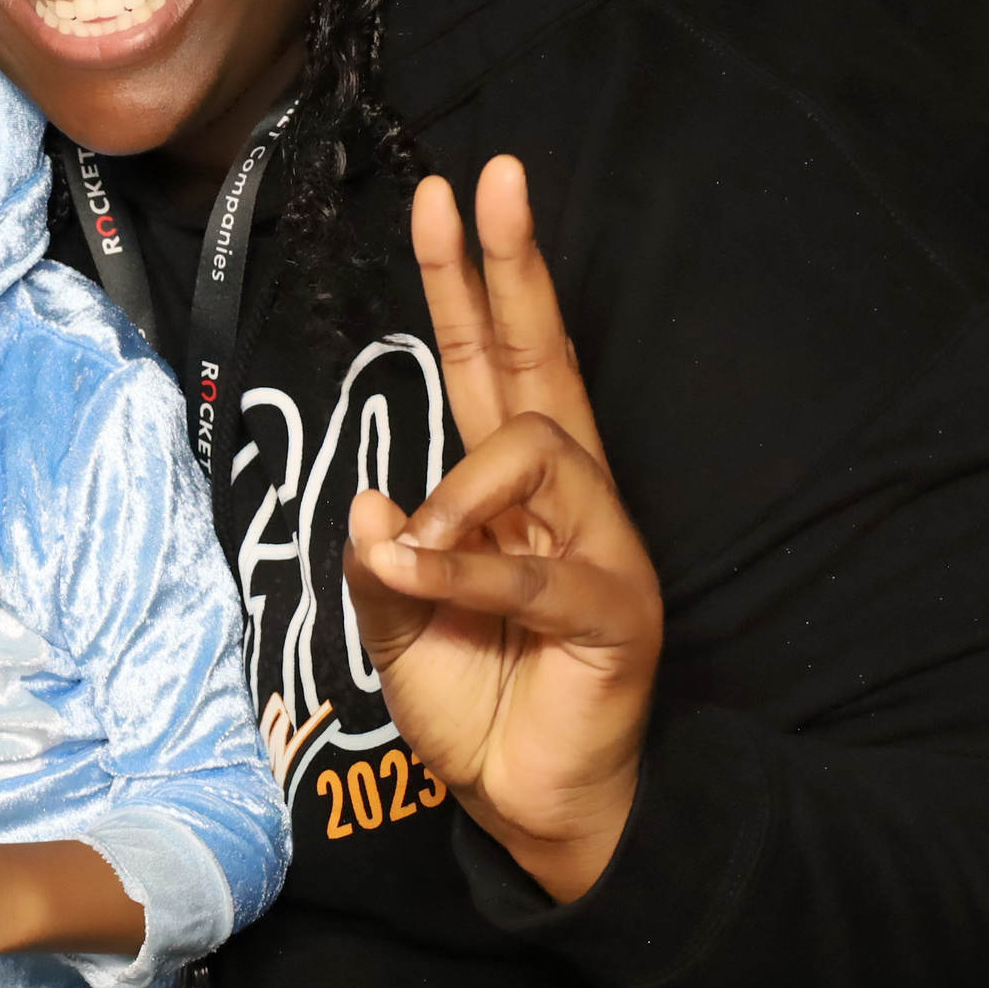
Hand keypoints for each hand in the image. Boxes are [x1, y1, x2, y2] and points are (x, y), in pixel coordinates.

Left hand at [345, 159, 663, 900]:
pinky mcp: (616, 610)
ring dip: (462, 488)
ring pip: (538, 450)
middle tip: (492, 179)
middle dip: (512, 266)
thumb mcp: (397, 628)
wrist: (531, 809)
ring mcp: (602, 546)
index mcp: (509, 492)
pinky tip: (420, 572)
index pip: (489, 362)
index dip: (468, 282)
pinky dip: (472, 569)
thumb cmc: (477, 708)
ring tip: (414, 549)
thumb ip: (381, 566)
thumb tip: (372, 502)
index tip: (444, 195)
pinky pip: (540, 568)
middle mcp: (567, 499)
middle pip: (540, 360)